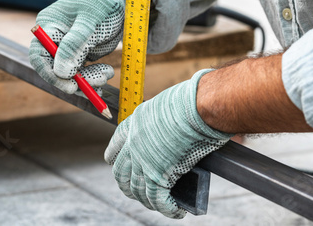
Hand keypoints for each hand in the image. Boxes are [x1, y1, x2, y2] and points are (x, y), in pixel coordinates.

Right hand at [29, 0, 127, 95]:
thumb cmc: (103, 1)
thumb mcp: (90, 21)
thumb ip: (75, 45)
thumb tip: (60, 72)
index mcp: (49, 25)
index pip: (40, 55)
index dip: (51, 74)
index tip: (70, 85)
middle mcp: (56, 38)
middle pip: (56, 68)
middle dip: (75, 79)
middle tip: (96, 84)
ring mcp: (70, 47)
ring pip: (72, 73)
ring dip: (88, 79)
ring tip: (107, 73)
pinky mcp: (83, 52)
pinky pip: (84, 72)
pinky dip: (94, 76)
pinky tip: (107, 73)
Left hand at [104, 69, 231, 218]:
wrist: (198, 107)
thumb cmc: (189, 101)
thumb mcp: (163, 107)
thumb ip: (159, 123)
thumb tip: (169, 135)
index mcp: (133, 124)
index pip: (115, 148)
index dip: (115, 160)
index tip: (117, 166)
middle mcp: (133, 144)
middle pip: (121, 174)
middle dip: (129, 186)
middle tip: (138, 191)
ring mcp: (144, 161)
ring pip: (138, 191)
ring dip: (148, 201)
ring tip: (160, 204)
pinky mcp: (158, 175)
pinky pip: (158, 200)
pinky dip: (167, 209)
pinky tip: (176, 211)